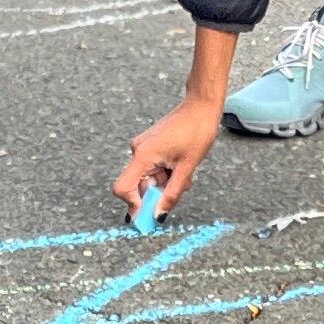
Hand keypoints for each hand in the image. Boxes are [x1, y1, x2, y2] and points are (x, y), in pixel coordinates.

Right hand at [118, 89, 221, 222]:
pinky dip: (165, 174)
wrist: (201, 106)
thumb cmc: (196, 131)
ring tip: (184, 172)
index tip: (150, 213)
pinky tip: (180, 166)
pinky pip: (152, 169)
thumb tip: (159, 217)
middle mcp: (137, 151)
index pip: (123, 188)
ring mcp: (142, 148)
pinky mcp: (149, 146)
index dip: (134, 204)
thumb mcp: (187, 168)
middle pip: (138, 186)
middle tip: (179, 187)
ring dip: (164, 183)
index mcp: (143, 155)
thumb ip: (172, 194)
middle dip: (157, 193)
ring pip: (148, 179)